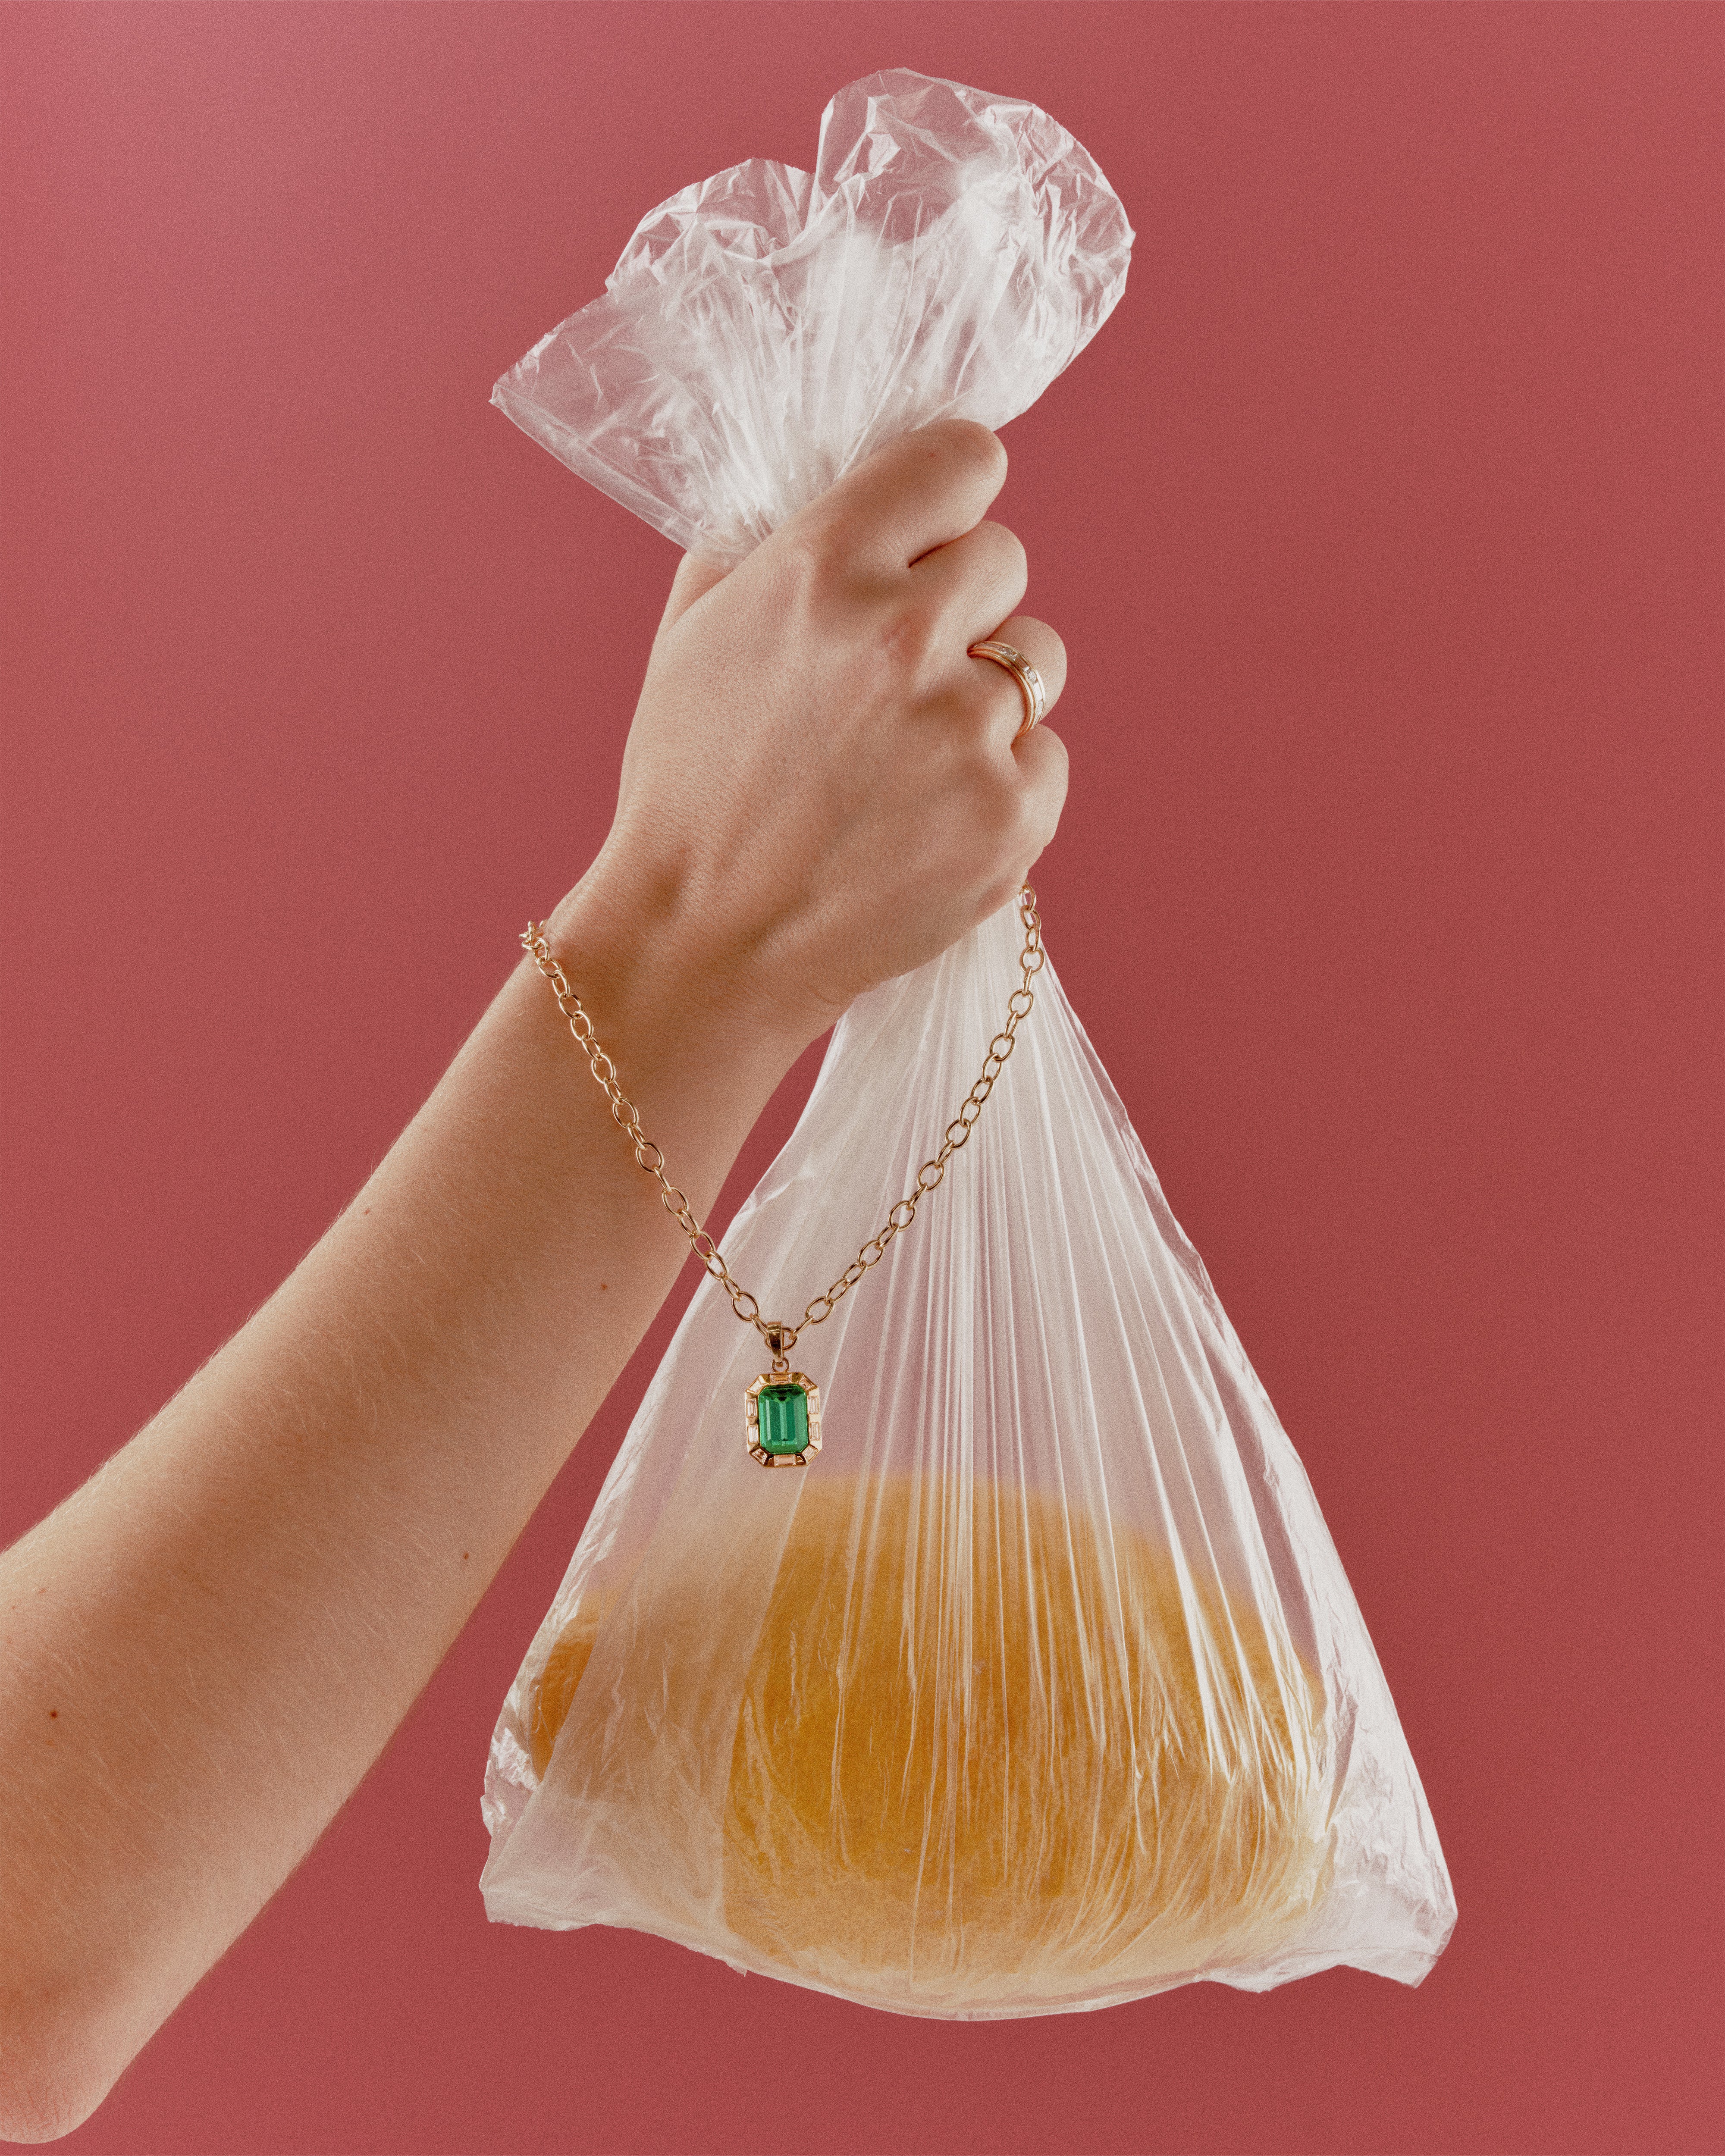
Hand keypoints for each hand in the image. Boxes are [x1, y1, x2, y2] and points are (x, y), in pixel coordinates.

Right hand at [552, 418, 1067, 1049]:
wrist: (707, 942)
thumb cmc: (691, 790)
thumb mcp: (692, 635)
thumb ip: (763, 542)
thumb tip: (833, 486)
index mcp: (823, 567)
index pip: (964, 459)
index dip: (950, 497)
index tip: (937, 532)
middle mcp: (902, 635)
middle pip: (1007, 559)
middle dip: (961, 606)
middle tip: (899, 674)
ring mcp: (965, 730)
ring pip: (1038, 660)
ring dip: (989, 693)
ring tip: (912, 754)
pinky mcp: (1010, 813)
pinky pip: (1046, 755)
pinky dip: (1002, 781)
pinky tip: (929, 815)